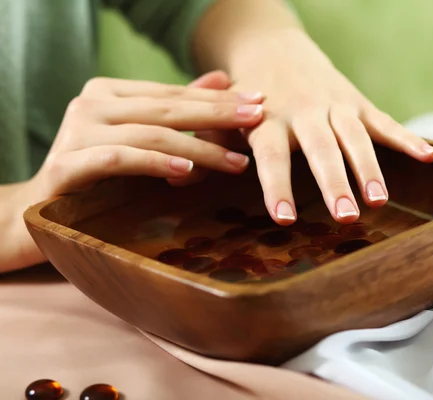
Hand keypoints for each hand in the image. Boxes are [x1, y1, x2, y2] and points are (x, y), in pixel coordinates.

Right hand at [30, 76, 263, 197]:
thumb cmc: (98, 172)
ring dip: (198, 149)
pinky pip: (119, 160)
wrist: (38, 210)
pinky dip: (155, 165)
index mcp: (110, 92)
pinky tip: (186, 174)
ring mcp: (77, 131)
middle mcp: (91, 103)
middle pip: (167, 109)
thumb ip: (178, 107)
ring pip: (151, 135)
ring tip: (236, 163)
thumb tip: (223, 78)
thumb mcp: (142, 136)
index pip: (174, 93)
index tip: (260, 103)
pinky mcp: (67, 164)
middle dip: (218, 115)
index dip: (218, 99)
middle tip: (259, 119)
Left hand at [227, 30, 432, 224]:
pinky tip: (429, 156)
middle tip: (345, 215)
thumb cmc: (246, 96)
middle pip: (321, 149)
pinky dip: (407, 138)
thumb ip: (213, 143)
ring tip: (379, 201)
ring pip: (355, 137)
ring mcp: (334, 105)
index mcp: (267, 118)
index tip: (283, 218)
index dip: (277, 185)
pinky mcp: (356, 101)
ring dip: (369, 168)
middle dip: (334, 181)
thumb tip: (181, 178)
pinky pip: (384, 121)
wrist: (273, 48)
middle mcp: (302, 111)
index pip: (272, 155)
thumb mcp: (225, 116)